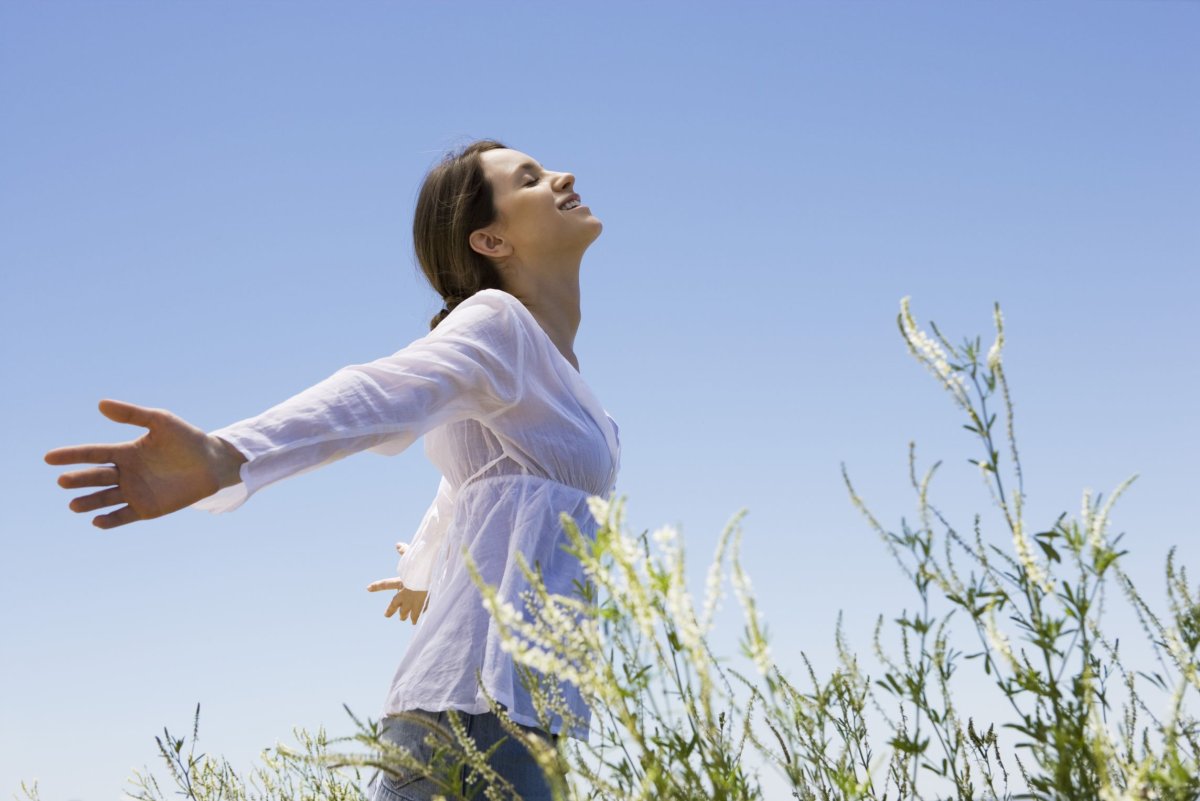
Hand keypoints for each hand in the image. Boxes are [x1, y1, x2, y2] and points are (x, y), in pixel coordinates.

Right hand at [44, 399, 245, 529]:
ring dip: (89, 502)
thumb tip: (100, 404)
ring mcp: (135, 492)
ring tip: (74, 505)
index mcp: (125, 452)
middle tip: (63, 481)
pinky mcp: (147, 509)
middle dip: (79, 479)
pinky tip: (98, 521)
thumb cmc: (186, 439)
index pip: (93, 454)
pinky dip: (110, 519)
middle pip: (96, 477)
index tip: (49, 458)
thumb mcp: (160, 421)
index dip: (71, 455)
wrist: (212, 462)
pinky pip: (124, 516)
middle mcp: (125, 473)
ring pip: (104, 499)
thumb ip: (132, 414)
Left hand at [367, 542, 429, 624]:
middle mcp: (404, 594)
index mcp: (401, 582)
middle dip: (391, 610)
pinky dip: (418, 618)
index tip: (368, 588)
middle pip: (395, 604)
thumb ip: (405, 551)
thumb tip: (397, 544)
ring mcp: (413, 602)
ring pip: (406, 612)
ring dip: (405, 616)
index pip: (386, 584)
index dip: (377, 586)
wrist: (431, 579)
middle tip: (386, 615)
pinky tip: (418, 622)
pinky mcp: (422, 607)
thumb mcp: (412, 557)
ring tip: (406, 620)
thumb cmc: (421, 567)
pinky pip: (418, 615)